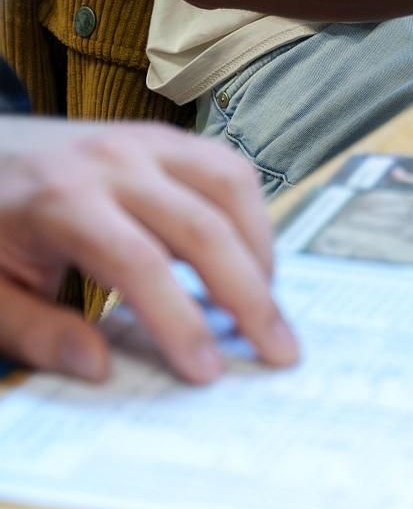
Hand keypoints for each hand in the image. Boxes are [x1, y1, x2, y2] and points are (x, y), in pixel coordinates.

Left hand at [0, 119, 298, 383]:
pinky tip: (246, 258)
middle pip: (203, 226)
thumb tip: (100, 368)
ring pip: (230, 186)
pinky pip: (225, 166)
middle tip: (279, 349)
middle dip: (249, 295)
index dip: (181, 320)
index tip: (207, 371)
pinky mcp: (162, 136)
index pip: (141, 264)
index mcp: (60, 201)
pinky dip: (249, 214)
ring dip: (260, 249)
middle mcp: (112, 161)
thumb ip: (37, 332)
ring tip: (267, 304)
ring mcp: (143, 140)